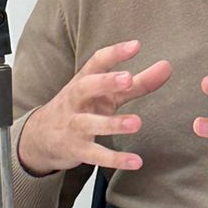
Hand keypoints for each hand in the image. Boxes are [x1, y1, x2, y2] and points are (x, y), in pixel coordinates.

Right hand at [17, 39, 172, 176]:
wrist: (41, 137)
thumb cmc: (81, 108)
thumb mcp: (107, 93)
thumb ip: (138, 82)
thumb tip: (166, 67)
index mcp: (85, 81)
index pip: (97, 62)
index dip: (115, 53)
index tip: (135, 45)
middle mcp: (76, 100)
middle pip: (86, 87)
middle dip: (105, 82)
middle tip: (128, 79)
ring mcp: (74, 125)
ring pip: (90, 123)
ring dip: (113, 123)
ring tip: (137, 123)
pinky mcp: (77, 149)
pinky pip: (95, 155)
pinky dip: (115, 159)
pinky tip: (136, 161)